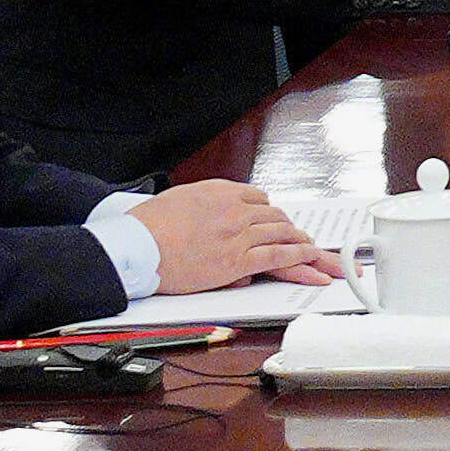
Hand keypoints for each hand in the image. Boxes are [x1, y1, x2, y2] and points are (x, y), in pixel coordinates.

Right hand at [136, 177, 338, 292]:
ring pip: (282, 234)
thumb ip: (205, 203)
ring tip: (313, 250)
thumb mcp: (180, 199)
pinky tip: (311, 259)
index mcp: (220, 191)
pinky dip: (299, 256)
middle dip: (289, 228)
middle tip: (300, 237)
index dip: (268, 213)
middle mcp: (234, 209)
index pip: (258, 199)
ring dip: (300, 241)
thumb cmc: (148, 226)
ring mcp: (238, 234)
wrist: (136, 246)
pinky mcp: (237, 259)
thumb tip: (215, 212)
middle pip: (275, 217)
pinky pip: (279, 255)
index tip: (273, 221)